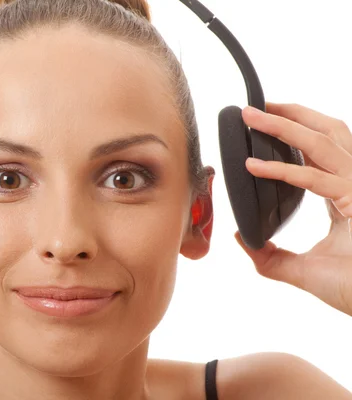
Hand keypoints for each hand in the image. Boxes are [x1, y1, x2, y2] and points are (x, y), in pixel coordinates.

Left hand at [234, 102, 351, 316]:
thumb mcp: (301, 270)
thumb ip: (270, 255)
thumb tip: (240, 239)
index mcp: (345, 194)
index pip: (320, 152)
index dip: (295, 132)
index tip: (265, 123)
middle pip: (327, 134)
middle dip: (290, 115)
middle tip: (254, 108)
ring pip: (322, 143)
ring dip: (283, 126)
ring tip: (251, 116)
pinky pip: (315, 179)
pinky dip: (282, 170)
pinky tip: (252, 166)